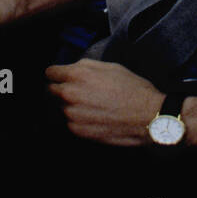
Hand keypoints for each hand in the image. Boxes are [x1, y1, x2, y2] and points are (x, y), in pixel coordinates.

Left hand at [45, 60, 163, 146]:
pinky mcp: (77, 131)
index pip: (50, 73)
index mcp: (77, 74)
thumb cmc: (132, 89)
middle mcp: (70, 94)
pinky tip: (95, 116)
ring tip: (91, 105)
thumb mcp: (110, 67)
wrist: (146, 116)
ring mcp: (72, 114)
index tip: (60, 76)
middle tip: (77, 91)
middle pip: (50, 91)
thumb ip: (85, 67)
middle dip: (60, 89)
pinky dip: (78, 119)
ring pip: (61, 107)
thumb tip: (72, 69)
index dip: (57, 74)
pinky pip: (70, 122)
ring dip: (70, 105)